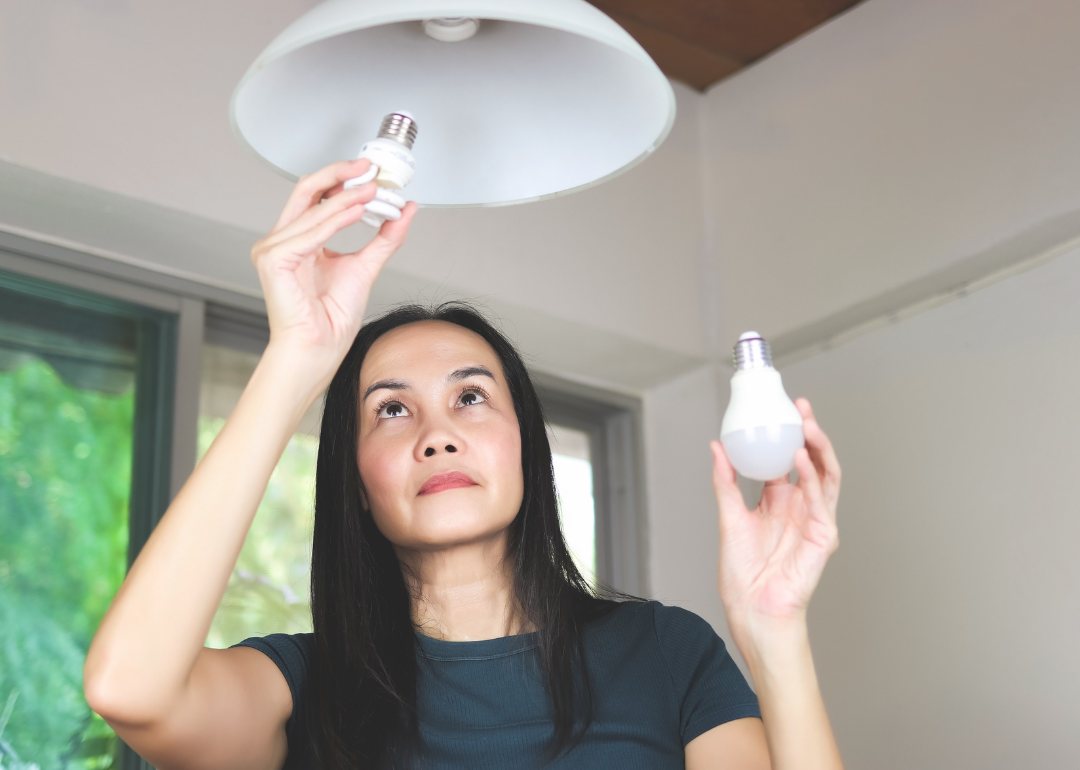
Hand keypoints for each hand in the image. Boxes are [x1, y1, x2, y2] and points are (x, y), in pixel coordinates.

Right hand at [250, 159, 417, 376]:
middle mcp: (281, 240)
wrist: (319, 349)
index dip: (342, 179)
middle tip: (369, 168)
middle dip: (339, 174)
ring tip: (372, 191)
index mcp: (298, 240)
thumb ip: (384, 239)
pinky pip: (308, 233)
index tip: (372, 172)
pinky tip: (356, 211)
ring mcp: (272, 249)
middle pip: (306, 190)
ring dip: (345, 198)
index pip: (316, 196)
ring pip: (311, 209)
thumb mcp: (365, 267)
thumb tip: (405, 211)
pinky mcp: (273, 260)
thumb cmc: (331, 319)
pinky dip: (333, 220)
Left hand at [711, 399, 840, 638]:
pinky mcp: (823, 536)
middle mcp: (800, 507)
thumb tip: (716, 447)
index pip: (788, 459)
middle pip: (812, 461)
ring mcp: (815, 520)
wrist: (752, 608)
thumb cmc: (743, 573)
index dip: (787, 434)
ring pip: (825, 475)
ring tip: (806, 424)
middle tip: (800, 407)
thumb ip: (725, 481)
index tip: (779, 409)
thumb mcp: (729, 516)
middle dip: (809, 432)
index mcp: (779, 501)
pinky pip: (822, 501)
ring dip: (818, 448)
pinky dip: (813, 478)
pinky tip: (801, 459)